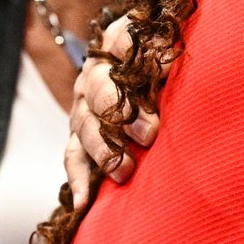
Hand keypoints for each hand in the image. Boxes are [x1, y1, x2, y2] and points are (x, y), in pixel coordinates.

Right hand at [65, 15, 157, 208]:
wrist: (136, 66)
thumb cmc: (162, 56)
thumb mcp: (165, 46)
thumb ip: (167, 50)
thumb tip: (170, 63)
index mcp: (115, 44)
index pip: (123, 42)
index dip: (142, 55)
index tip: (166, 71)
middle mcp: (94, 75)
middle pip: (100, 91)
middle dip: (124, 114)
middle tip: (150, 133)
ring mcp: (83, 106)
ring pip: (86, 128)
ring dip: (105, 150)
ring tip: (124, 171)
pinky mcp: (78, 134)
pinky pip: (73, 157)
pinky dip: (78, 179)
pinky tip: (83, 202)